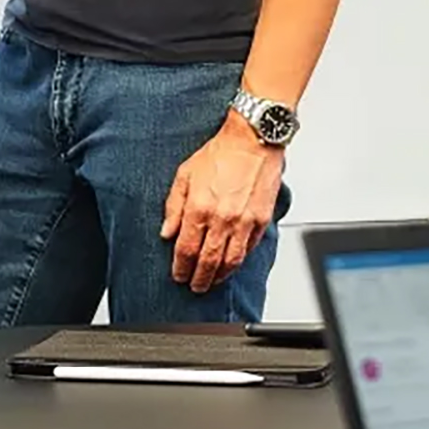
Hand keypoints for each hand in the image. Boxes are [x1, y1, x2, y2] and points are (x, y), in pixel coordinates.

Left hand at [159, 116, 283, 293]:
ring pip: (231, 261)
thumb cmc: (219, 155)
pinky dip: (239, 261)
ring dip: (220, 276)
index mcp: (199, 208)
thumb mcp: (184, 176)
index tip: (178, 276)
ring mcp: (245, 222)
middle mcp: (223, 219)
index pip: (186, 250)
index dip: (181, 268)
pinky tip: (231, 265)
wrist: (252, 142)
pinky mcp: (262, 221)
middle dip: (199, 278)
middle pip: (208, 261)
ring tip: (211, 282)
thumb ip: (174, 207)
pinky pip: (249, 249)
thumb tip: (167, 232)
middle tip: (194, 287)